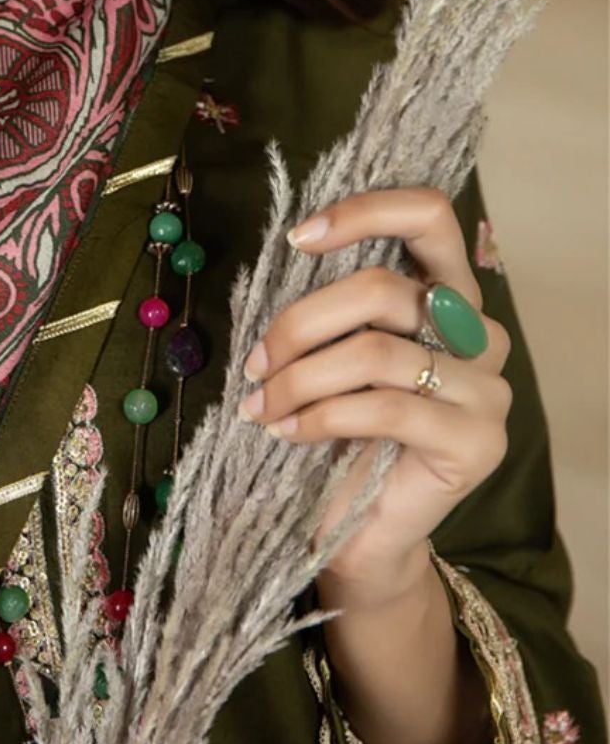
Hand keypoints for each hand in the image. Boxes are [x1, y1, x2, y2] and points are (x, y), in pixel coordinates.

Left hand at [238, 185, 512, 605]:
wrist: (359, 530)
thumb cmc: (340, 431)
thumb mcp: (333, 351)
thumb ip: (334, 304)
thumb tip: (291, 252)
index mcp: (448, 294)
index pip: (430, 216)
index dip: (365, 212)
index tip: (298, 238)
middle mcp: (480, 332)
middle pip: (385, 288)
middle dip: (301, 321)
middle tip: (257, 361)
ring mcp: (487, 388)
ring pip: (375, 351)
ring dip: (300, 377)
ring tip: (262, 403)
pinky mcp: (476, 441)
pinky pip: (384, 408)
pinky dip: (321, 415)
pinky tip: (287, 431)